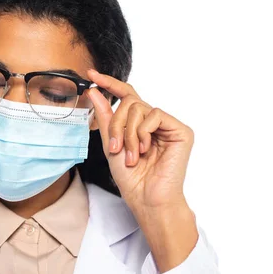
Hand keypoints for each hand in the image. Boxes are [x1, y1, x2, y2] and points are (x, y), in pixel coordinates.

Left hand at [86, 70, 197, 271]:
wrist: (146, 198)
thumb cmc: (131, 178)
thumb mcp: (111, 144)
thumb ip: (105, 117)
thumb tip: (93, 91)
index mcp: (140, 124)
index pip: (126, 96)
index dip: (109, 84)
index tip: (91, 75)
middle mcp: (155, 122)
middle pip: (129, 102)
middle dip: (116, 123)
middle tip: (115, 147)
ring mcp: (168, 126)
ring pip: (139, 108)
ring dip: (127, 132)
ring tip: (130, 155)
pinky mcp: (181, 131)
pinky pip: (154, 115)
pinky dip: (142, 132)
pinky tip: (144, 149)